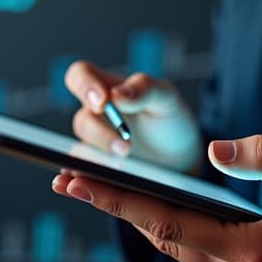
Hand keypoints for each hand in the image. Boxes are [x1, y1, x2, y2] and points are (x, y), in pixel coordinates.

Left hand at [52, 135, 261, 261]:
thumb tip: (218, 149)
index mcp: (249, 252)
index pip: (166, 221)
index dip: (118, 198)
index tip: (77, 179)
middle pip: (158, 236)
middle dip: (112, 205)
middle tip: (66, 177)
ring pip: (170, 245)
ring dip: (132, 215)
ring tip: (93, 187)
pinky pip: (187, 251)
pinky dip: (161, 226)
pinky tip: (142, 205)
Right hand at [64, 60, 201, 171]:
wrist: (181, 157)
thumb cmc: (169, 120)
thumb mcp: (166, 97)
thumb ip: (144, 88)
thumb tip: (117, 94)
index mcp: (108, 89)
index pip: (80, 75)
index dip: (84, 85)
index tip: (103, 103)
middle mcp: (96, 116)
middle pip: (82, 120)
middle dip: (101, 134)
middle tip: (126, 148)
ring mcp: (95, 146)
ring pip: (80, 151)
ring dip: (97, 161)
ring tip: (122, 168)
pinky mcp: (98, 171)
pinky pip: (82, 175)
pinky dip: (83, 180)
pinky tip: (92, 185)